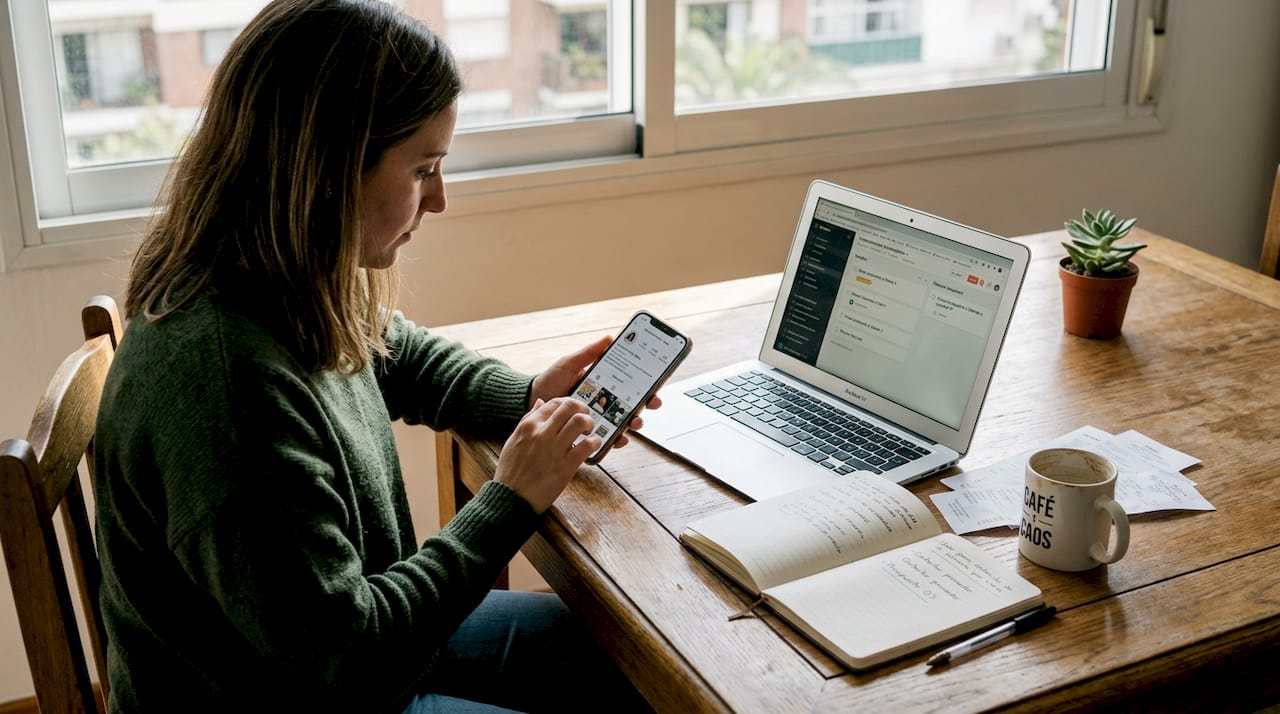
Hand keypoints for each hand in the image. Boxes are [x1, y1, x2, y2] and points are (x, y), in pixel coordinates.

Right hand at [494, 397, 599, 512]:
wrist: (512, 498)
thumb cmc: (511, 472)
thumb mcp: (514, 440)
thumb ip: (528, 419)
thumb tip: (540, 403)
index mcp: (529, 425)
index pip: (554, 402)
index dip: (568, 403)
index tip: (573, 410)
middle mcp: (542, 433)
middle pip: (570, 407)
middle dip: (582, 408)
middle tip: (585, 416)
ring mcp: (555, 448)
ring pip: (580, 421)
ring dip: (589, 423)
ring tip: (589, 431)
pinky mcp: (566, 465)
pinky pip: (587, 446)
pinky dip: (594, 442)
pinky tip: (593, 445)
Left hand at [528, 335, 663, 449]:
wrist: (532, 402)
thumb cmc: (550, 381)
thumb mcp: (569, 364)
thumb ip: (588, 353)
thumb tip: (609, 338)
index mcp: (603, 385)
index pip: (630, 385)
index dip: (646, 385)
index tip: (656, 384)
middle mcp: (604, 403)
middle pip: (632, 405)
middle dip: (646, 405)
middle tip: (651, 403)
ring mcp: (597, 419)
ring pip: (623, 423)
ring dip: (633, 423)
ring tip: (634, 422)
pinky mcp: (588, 434)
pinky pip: (607, 439)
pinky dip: (616, 440)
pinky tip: (619, 438)